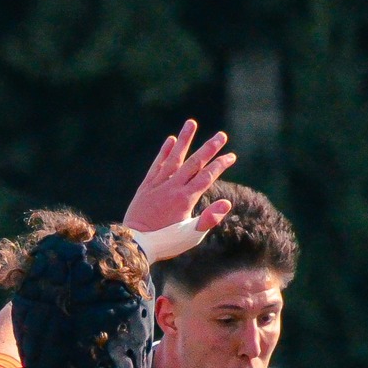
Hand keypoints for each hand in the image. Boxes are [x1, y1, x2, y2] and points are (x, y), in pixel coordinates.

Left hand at [122, 119, 236, 235]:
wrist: (136, 244)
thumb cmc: (166, 242)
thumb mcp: (191, 236)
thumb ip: (209, 219)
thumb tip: (227, 204)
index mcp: (186, 199)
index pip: (207, 176)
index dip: (220, 165)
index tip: (231, 156)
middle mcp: (173, 187)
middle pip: (194, 163)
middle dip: (209, 148)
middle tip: (221, 135)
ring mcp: (158, 185)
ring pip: (174, 158)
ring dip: (184, 140)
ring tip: (191, 123)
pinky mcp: (146, 186)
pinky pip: (157, 165)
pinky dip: (164, 152)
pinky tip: (170, 140)